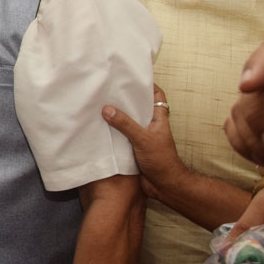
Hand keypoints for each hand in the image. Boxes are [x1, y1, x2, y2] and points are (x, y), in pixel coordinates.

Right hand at [102, 85, 187, 201]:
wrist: (164, 186)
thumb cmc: (162, 160)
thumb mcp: (143, 138)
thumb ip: (125, 124)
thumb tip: (107, 109)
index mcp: (158, 118)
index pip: (157, 96)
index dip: (148, 85)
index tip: (133, 77)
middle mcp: (149, 125)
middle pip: (138, 107)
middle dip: (126, 99)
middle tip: (109, 90)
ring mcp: (141, 137)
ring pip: (128, 122)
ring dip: (116, 116)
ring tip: (100, 105)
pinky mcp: (132, 148)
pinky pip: (120, 137)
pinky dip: (111, 133)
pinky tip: (99, 128)